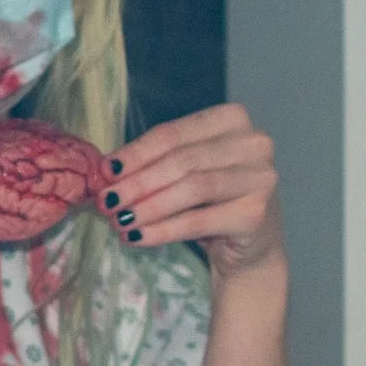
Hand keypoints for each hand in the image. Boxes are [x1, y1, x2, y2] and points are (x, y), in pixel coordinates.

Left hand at [100, 104, 284, 282]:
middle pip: (181, 160)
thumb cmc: (210, 201)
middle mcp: (253, 143)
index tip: (104, 171)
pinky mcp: (256, 214)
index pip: (173, 133)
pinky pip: (198, 221)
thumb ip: (151, 164)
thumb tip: (105, 170)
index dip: (135, 153)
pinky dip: (163, 230)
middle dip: (138, 182)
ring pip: (192, 188)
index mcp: (231, 120)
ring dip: (148, 206)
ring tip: (118, 220)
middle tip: (106, 201)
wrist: (248, 246)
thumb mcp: (181, 173)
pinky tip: (137, 237)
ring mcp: (261, 177)